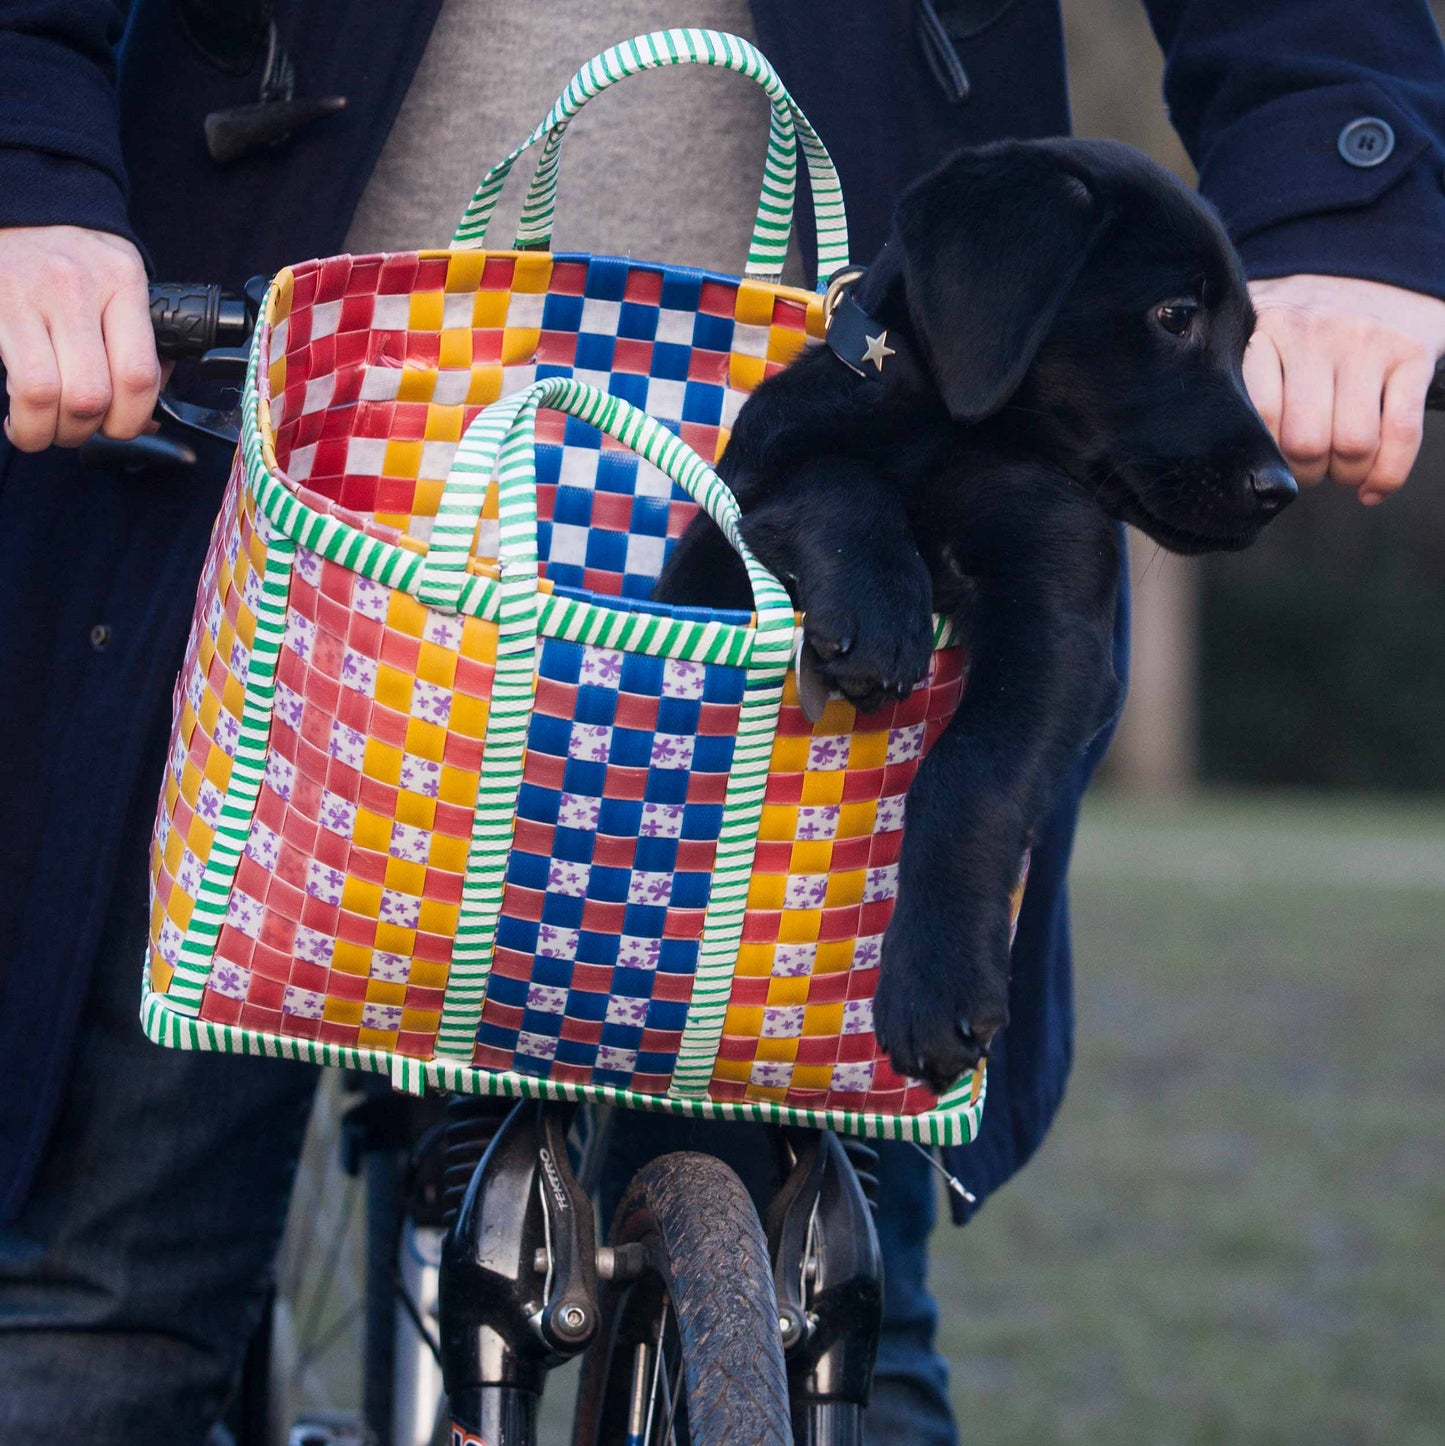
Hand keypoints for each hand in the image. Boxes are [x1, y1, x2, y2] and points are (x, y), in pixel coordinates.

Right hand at [0, 226, 159, 451]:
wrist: (24, 209)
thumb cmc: (79, 259)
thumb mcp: (123, 283)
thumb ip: (140, 343)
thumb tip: (149, 416)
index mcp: (122, 283)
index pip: (137, 374)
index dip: (133, 420)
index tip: (123, 429)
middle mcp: (74, 287)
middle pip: (90, 393)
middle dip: (88, 431)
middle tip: (81, 430)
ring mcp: (26, 295)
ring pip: (44, 392)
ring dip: (48, 430)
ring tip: (48, 429)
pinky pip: (12, 380)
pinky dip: (21, 415)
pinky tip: (22, 415)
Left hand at [1243, 274, 1444, 505]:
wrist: (1368, 277)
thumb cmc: (1294, 329)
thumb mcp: (1252, 335)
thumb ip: (1231, 379)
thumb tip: (1210, 443)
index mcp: (1268, 330)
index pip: (1260, 416)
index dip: (1265, 456)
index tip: (1266, 463)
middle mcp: (1317, 332)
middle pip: (1307, 441)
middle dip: (1304, 473)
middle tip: (1303, 470)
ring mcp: (1368, 341)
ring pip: (1354, 444)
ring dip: (1344, 475)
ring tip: (1335, 469)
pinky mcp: (1412, 354)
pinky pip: (1401, 431)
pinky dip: (1387, 474)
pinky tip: (1370, 490)